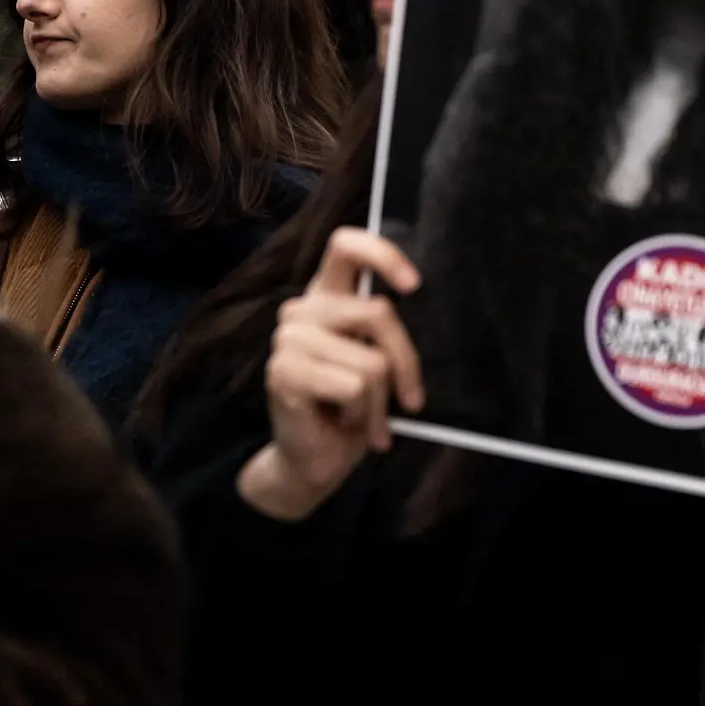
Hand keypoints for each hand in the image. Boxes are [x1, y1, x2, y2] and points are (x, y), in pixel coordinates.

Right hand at [237, 228, 423, 520]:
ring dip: (379, 402)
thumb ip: (386, 329)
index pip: (345, 245)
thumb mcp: (378, 359)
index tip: (414, 284)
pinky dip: (361, 415)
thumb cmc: (354, 406)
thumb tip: (421, 305)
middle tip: (411, 398)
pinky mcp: (283, 373)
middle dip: (406, 361)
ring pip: (371, 361)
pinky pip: (353, 387)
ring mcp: (288, 339)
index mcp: (325, 294)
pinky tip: (344, 422)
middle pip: (378, 312)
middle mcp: (302, 309)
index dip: (381, 254)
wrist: (316, 460)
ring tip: (365, 417)